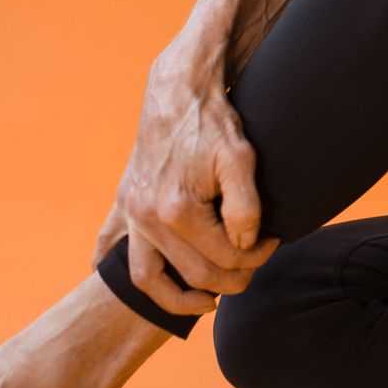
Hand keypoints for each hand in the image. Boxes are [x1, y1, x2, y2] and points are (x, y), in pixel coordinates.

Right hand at [101, 57, 280, 319]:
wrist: (177, 90)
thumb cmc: (212, 122)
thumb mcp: (242, 160)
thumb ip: (246, 209)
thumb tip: (244, 246)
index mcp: (177, 212)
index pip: (225, 258)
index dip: (257, 256)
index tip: (274, 242)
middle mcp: (146, 219)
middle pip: (194, 275)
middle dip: (232, 276)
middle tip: (255, 262)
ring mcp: (131, 214)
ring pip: (148, 279)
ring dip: (178, 297)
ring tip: (208, 298)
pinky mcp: (124, 204)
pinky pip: (114, 249)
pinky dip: (122, 272)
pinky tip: (138, 283)